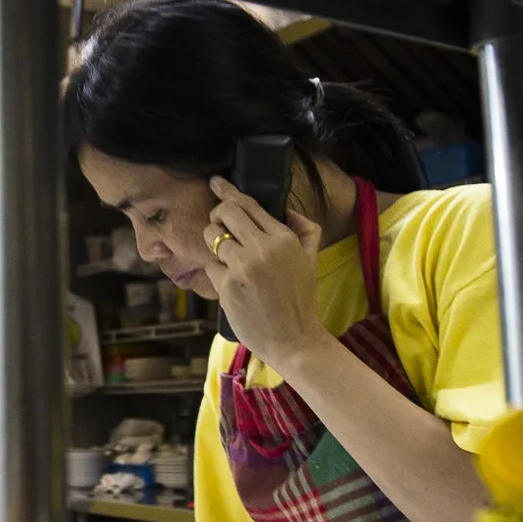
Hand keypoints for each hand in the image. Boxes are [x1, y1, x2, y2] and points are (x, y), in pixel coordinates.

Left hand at [196, 176, 325, 367]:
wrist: (294, 339)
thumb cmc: (301, 299)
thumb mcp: (312, 259)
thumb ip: (305, 230)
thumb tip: (288, 211)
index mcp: (283, 238)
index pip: (248, 204)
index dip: (227, 191)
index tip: (215, 183)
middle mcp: (262, 248)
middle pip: (225, 213)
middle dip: (218, 215)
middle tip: (219, 223)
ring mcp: (242, 267)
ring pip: (212, 237)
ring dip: (215, 244)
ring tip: (229, 258)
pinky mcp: (226, 286)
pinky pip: (210, 265)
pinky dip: (216, 271)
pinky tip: (231, 283)